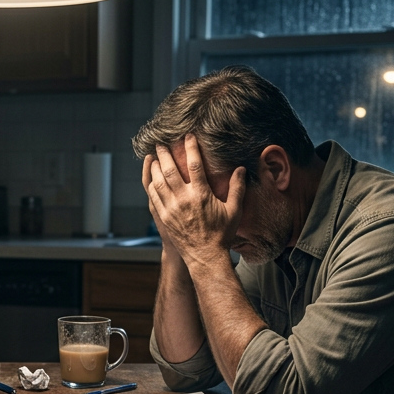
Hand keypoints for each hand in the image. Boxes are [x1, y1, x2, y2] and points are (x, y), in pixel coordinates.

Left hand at [144, 134, 243, 266]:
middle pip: (170, 170)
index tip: (188, 137)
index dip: (190, 148)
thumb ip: (238, 188)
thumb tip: (241, 169)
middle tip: (161, 143)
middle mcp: (184, 199)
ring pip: (158, 181)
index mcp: (201, 195)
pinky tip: (152, 177)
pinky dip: (151, 183)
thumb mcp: (234, 211)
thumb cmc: (221, 235)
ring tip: (154, 157)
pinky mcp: (163, 217)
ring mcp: (171, 208)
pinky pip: (153, 196)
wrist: (205, 257)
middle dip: (164, 154)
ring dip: (155, 167)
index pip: (194, 164)